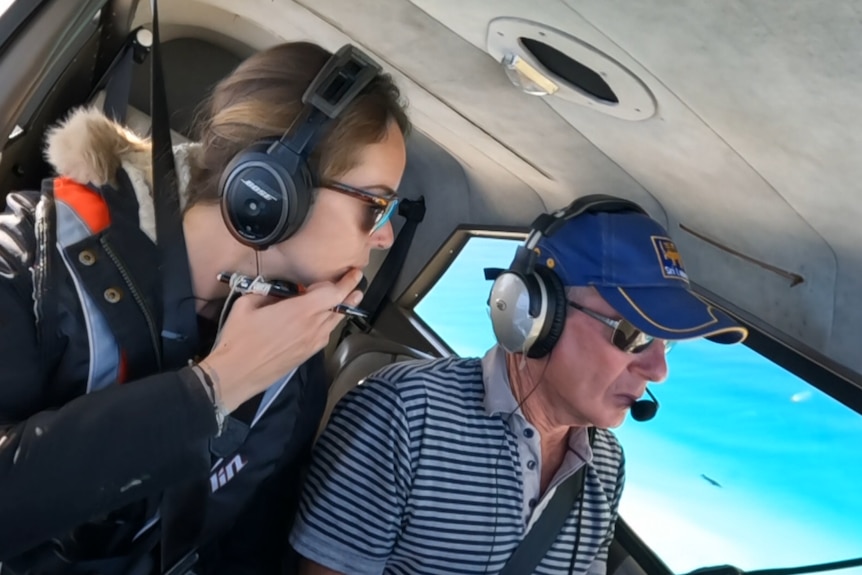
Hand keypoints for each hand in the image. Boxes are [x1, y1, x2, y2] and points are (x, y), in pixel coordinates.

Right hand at [199, 268, 362, 411]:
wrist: (236, 374)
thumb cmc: (238, 339)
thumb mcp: (246, 305)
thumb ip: (266, 293)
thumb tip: (277, 293)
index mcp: (300, 311)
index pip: (334, 293)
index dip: (346, 282)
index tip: (353, 274)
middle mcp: (312, 327)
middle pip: (339, 307)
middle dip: (349, 293)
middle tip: (356, 284)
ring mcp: (312, 343)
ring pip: (334, 322)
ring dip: (342, 308)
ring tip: (350, 299)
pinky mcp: (307, 355)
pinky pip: (325, 335)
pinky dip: (329, 323)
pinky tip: (324, 320)